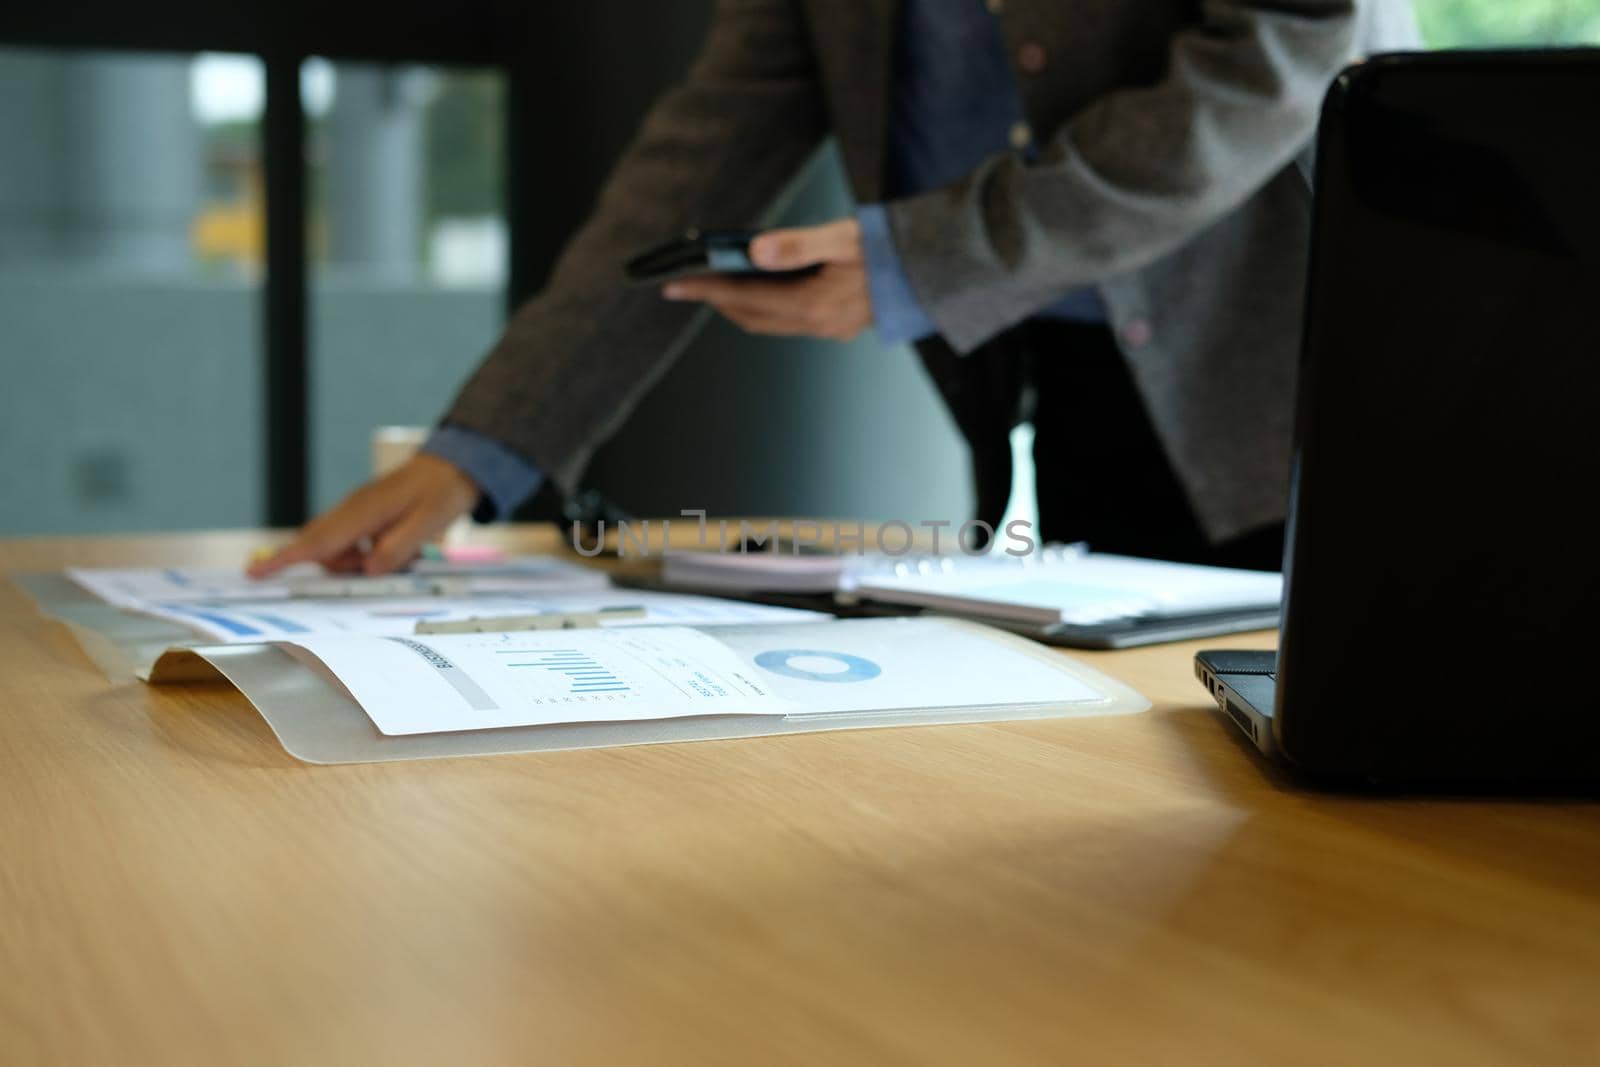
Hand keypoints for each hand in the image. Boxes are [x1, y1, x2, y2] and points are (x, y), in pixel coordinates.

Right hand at [247, 453, 480, 577]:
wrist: (453, 466)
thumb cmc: (441, 492)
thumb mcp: (429, 523)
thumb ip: (399, 548)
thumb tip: (369, 569)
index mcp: (363, 511)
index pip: (317, 541)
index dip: (284, 558)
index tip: (255, 571)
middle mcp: (352, 509)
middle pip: (323, 549)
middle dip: (342, 567)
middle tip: (385, 563)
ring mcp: (356, 511)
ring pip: (338, 549)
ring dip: (360, 562)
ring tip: (403, 551)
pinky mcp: (364, 515)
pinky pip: (354, 543)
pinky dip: (369, 553)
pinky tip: (400, 546)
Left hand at [662, 218, 871, 340]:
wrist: (938, 268)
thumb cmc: (892, 246)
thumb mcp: (844, 237)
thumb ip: (798, 244)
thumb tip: (754, 250)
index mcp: (817, 305)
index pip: (746, 299)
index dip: (707, 291)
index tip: (675, 283)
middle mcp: (820, 324)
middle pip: (752, 317)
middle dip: (717, 301)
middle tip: (687, 284)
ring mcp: (830, 328)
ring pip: (770, 322)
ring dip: (740, 305)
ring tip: (716, 284)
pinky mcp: (839, 324)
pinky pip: (789, 320)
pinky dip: (766, 306)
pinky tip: (760, 286)